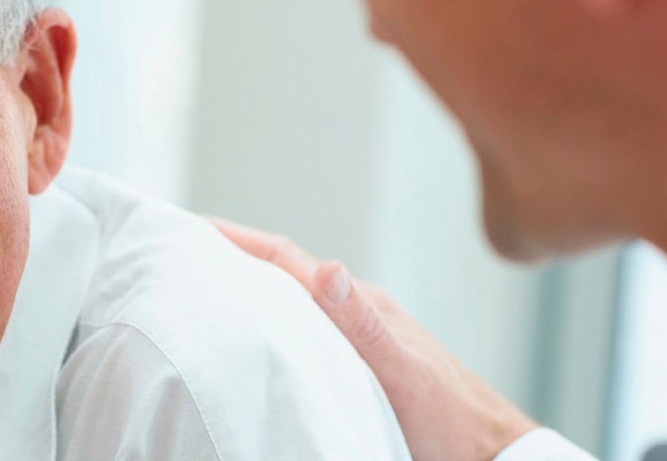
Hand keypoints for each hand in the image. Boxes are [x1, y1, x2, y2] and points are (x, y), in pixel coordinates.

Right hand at [210, 217, 538, 460]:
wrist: (489, 456)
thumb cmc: (452, 421)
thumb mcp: (402, 373)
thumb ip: (364, 325)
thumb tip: (327, 267)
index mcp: (361, 304)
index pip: (285, 259)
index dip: (235, 239)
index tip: (189, 228)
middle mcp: (353, 314)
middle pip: (279, 274)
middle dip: (229, 257)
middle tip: (177, 254)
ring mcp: (354, 340)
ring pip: (287, 304)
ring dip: (245, 290)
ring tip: (198, 292)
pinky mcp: (354, 368)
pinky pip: (299, 335)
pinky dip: (266, 327)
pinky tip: (248, 344)